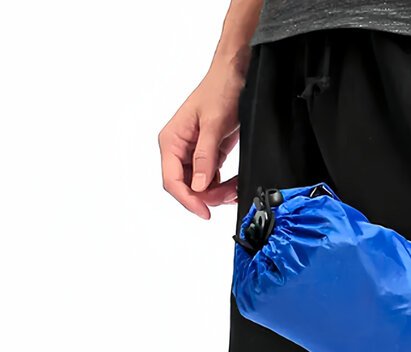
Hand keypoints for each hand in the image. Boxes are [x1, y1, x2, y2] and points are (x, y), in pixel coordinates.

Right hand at [159, 55, 245, 218]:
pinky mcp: (207, 155)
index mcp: (171, 140)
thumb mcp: (213, 124)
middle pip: (187, 188)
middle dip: (208, 196)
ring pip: (200, 187)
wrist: (236, 76)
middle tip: (228, 194)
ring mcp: (193, 154)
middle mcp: (178, 149)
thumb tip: (197, 185)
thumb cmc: (220, 90)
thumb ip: (204, 156)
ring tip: (234, 188)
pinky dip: (223, 186)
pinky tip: (233, 185)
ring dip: (218, 192)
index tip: (205, 212)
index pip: (172, 181)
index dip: (188, 200)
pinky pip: (211, 180)